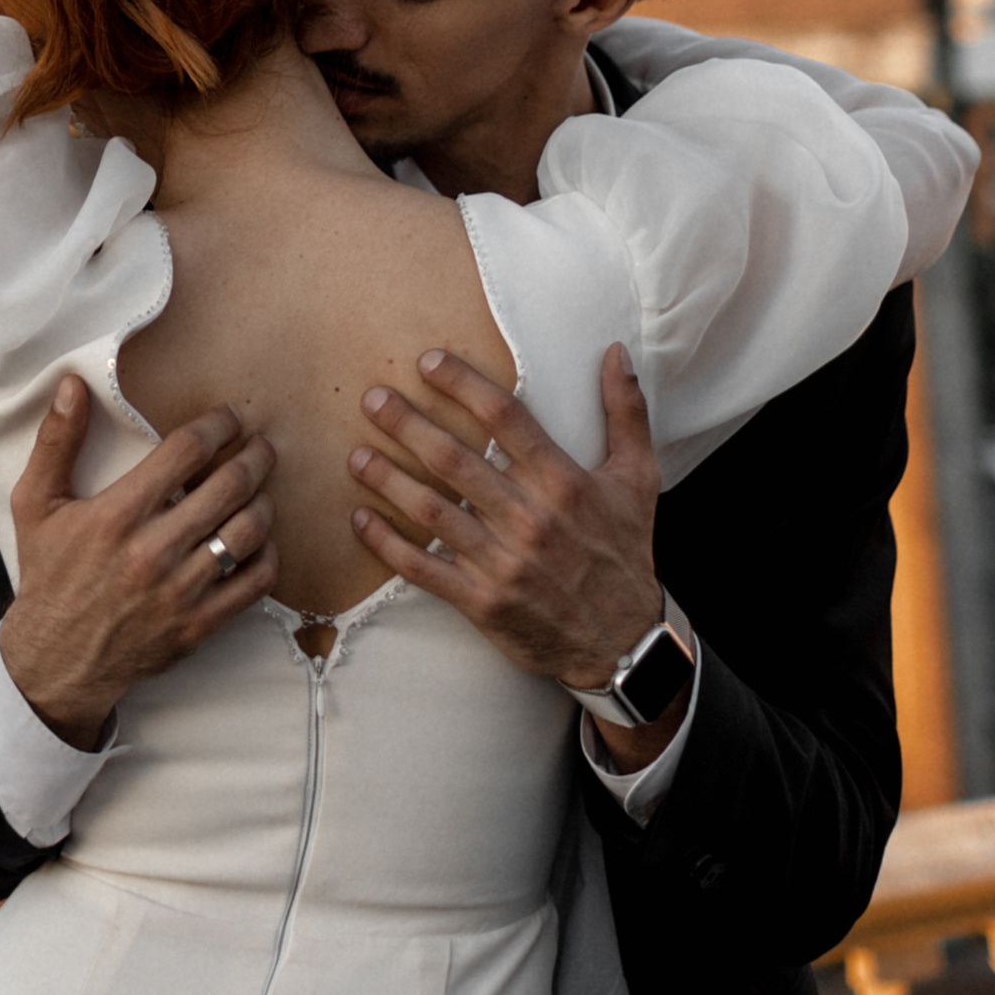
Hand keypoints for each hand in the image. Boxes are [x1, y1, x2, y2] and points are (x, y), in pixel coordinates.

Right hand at [0, 378, 278, 749]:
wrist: (54, 662)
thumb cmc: (48, 576)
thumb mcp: (35, 504)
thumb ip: (55, 442)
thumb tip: (74, 385)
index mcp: (116, 515)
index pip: (186, 451)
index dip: (218, 425)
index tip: (230, 417)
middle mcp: (153, 552)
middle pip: (228, 487)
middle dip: (254, 457)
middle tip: (262, 446)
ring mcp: (179, 592)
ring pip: (247, 533)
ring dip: (264, 502)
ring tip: (262, 490)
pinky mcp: (197, 626)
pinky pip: (254, 584)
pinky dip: (267, 556)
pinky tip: (261, 540)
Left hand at [350, 344, 678, 770]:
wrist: (625, 644)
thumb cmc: (626, 551)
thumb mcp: (639, 478)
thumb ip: (626, 411)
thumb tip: (615, 351)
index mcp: (564, 482)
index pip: (505, 418)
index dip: (463, 384)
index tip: (426, 361)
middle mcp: (531, 518)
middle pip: (455, 460)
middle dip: (407, 425)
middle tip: (372, 399)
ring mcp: (504, 563)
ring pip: (432, 512)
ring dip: (388, 480)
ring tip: (355, 455)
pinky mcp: (484, 602)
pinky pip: (425, 569)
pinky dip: (388, 545)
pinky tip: (361, 520)